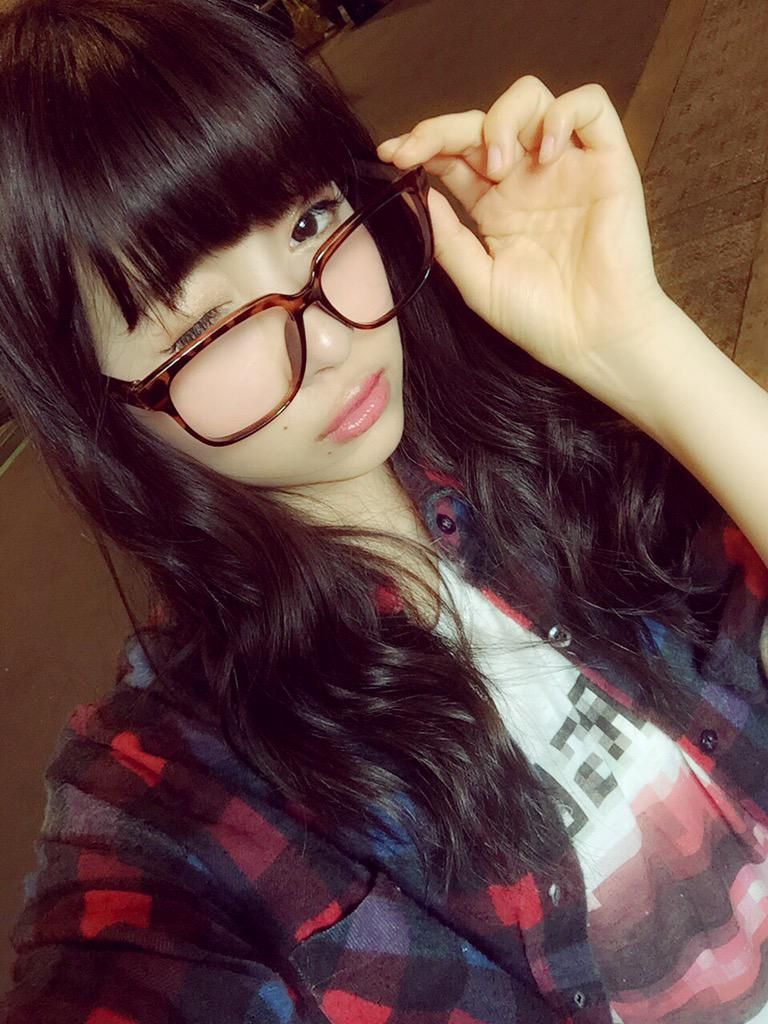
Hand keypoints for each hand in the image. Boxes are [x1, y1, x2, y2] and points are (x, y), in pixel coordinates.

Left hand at [377, 76, 671, 389]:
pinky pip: (590, 106)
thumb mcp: (477, 281)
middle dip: (444, 128)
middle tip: (421, 152)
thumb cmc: (539, 318)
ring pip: (531, 97)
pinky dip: (562, 113)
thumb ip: (447, 238)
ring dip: (502, 118)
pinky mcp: (608, 162)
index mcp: (493, 202)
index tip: (391, 155)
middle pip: (483, 119)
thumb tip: (416, 194)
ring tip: (496, 165)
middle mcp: (526, 176)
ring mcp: (566, 165)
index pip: (453, 153)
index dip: (422, 143)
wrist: (593, 341)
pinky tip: (544, 152)